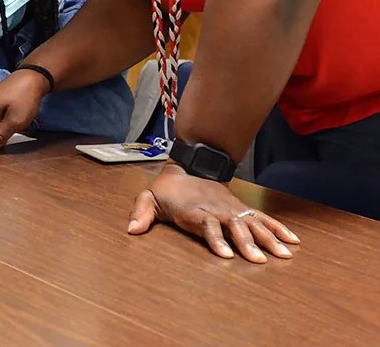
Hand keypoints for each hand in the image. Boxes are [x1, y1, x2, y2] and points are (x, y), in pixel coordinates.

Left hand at [128, 163, 299, 262]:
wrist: (189, 165)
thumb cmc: (168, 189)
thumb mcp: (149, 197)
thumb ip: (141, 212)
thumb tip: (131, 230)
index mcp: (194, 211)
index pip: (207, 226)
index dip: (216, 239)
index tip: (226, 254)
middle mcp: (217, 210)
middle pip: (234, 227)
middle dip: (247, 243)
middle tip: (260, 259)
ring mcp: (232, 209)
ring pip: (252, 224)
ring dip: (268, 239)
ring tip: (284, 255)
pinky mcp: (242, 209)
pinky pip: (263, 218)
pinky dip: (278, 228)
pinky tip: (293, 241)